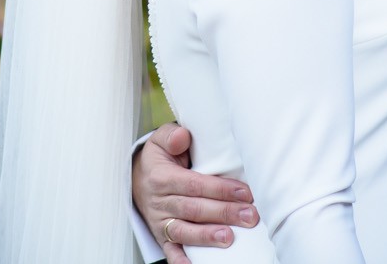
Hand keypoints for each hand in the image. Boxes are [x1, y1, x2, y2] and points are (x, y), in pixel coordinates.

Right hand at [132, 122, 256, 260]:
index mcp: (163, 177)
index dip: (220, 189)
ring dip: (208, 237)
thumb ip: (172, 136)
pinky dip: (182, 261)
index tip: (245, 193)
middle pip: (195, 209)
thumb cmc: (159, 159)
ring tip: (229, 238)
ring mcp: (161, 222)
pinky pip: (171, 252)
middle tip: (250, 216)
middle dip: (224, 213)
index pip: (195, 185)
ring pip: (185, 231)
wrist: (136, 179)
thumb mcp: (161, 140)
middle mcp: (161, 202)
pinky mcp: (162, 237)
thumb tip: (182, 137)